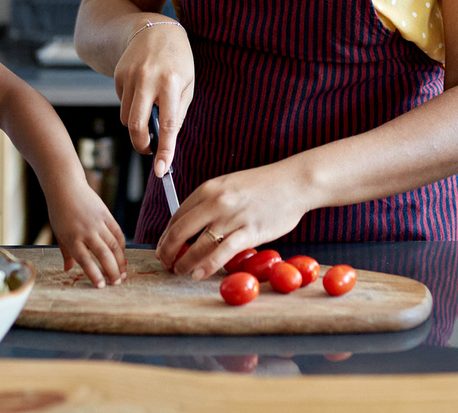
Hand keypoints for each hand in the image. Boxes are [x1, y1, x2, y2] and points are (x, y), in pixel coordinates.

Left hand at [47, 180, 127, 286]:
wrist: (66, 187)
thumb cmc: (59, 211)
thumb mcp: (58, 233)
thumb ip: (66, 253)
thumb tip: (68, 270)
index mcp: (71, 238)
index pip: (85, 260)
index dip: (95, 274)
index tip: (102, 286)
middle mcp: (86, 231)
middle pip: (103, 254)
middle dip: (112, 271)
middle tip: (117, 283)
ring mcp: (97, 222)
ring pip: (114, 244)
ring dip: (120, 261)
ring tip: (123, 273)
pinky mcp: (106, 214)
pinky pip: (117, 232)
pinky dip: (122, 245)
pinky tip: (122, 255)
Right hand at [114, 21, 193, 177]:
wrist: (154, 29)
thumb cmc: (177, 61)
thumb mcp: (186, 84)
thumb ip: (177, 112)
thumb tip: (164, 141)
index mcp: (171, 82)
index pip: (167, 124)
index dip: (164, 150)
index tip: (161, 169)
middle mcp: (147, 79)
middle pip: (135, 125)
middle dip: (141, 144)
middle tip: (149, 149)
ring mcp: (129, 76)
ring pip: (126, 117)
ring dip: (137, 123)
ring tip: (150, 108)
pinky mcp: (117, 75)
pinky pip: (122, 103)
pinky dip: (131, 106)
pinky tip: (142, 90)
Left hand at [155, 162, 311, 279]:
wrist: (294, 182)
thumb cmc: (263, 186)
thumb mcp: (229, 186)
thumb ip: (210, 203)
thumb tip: (192, 227)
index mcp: (208, 189)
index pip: (177, 216)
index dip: (166, 236)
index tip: (164, 248)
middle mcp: (216, 202)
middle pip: (180, 231)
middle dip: (168, 251)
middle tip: (165, 263)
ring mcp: (232, 217)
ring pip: (198, 245)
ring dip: (184, 262)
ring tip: (180, 271)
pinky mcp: (249, 231)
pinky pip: (222, 252)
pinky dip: (207, 265)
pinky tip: (199, 274)